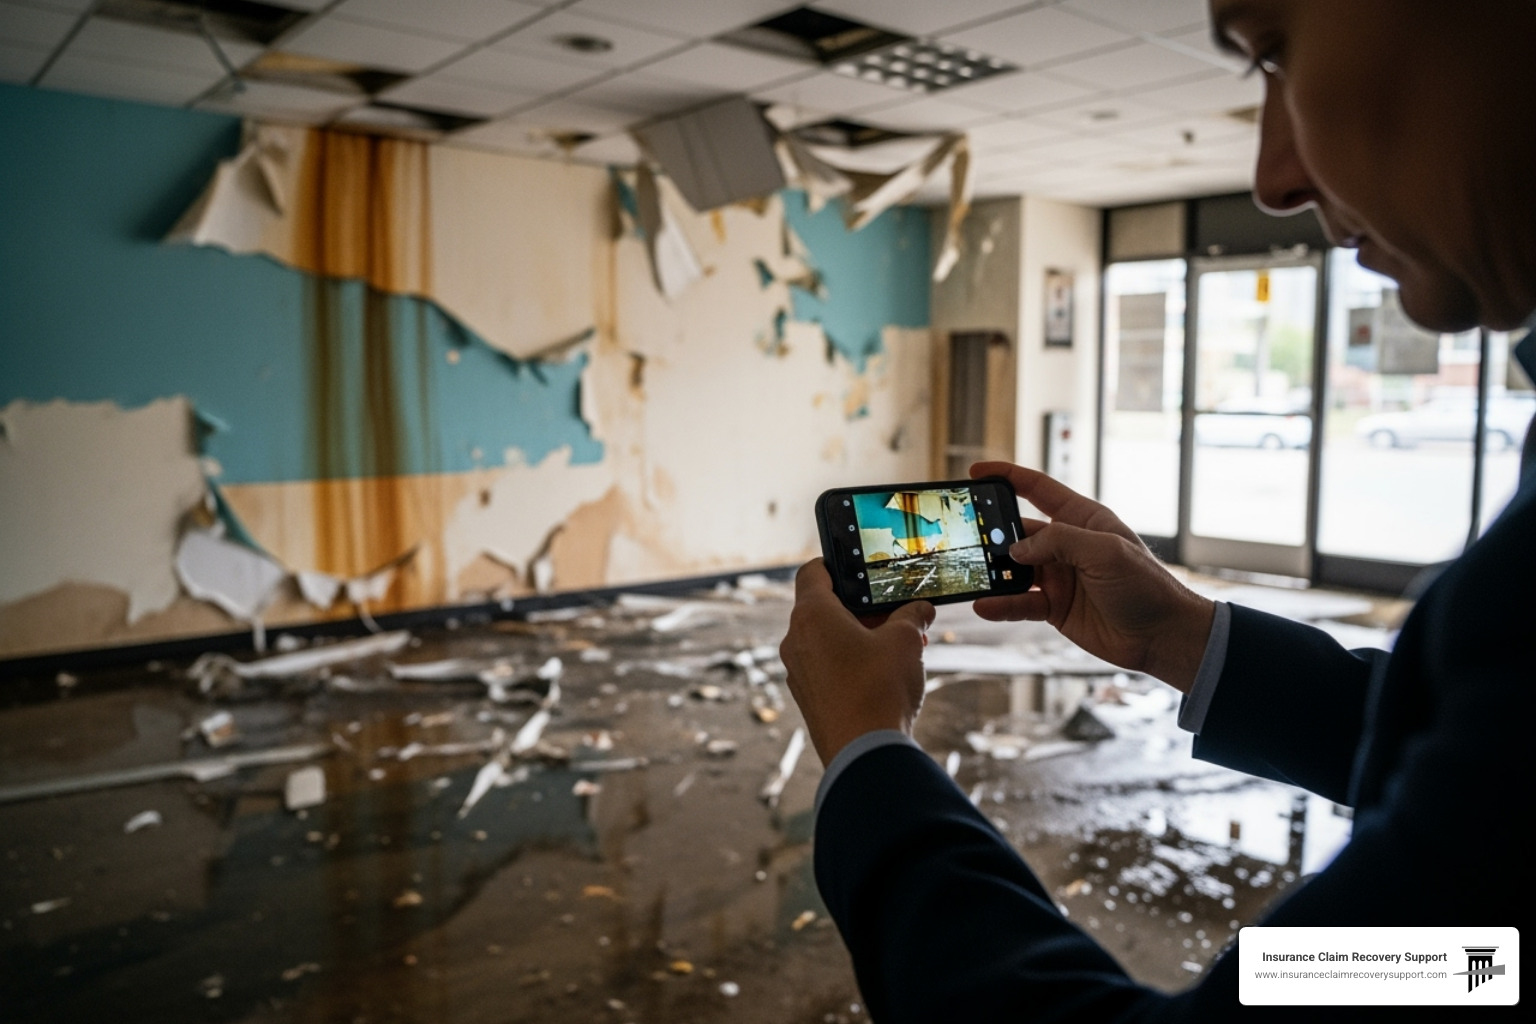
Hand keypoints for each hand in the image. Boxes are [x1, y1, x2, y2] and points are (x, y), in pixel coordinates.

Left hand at [779, 559, 936, 766]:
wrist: (865, 754)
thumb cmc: (880, 689)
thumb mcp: (906, 640)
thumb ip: (912, 615)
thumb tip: (921, 608)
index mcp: (811, 616)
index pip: (813, 572)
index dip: (837, 564)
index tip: (861, 570)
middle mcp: (795, 641)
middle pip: (825, 609)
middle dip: (864, 610)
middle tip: (897, 616)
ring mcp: (798, 673)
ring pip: (828, 641)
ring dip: (861, 638)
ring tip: (900, 647)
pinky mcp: (808, 700)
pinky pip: (827, 668)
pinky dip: (852, 663)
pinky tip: (885, 675)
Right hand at [970, 462, 1214, 691]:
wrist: (1162, 636)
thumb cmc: (1146, 586)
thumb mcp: (1105, 552)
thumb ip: (1059, 543)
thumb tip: (1017, 550)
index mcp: (1083, 519)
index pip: (1038, 489)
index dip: (1007, 477)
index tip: (977, 472)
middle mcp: (1067, 545)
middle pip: (1019, 531)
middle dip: (992, 532)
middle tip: (964, 535)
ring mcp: (1059, 576)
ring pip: (1015, 570)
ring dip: (993, 572)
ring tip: (970, 574)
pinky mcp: (1055, 607)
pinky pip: (1020, 603)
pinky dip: (1001, 604)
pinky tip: (984, 606)